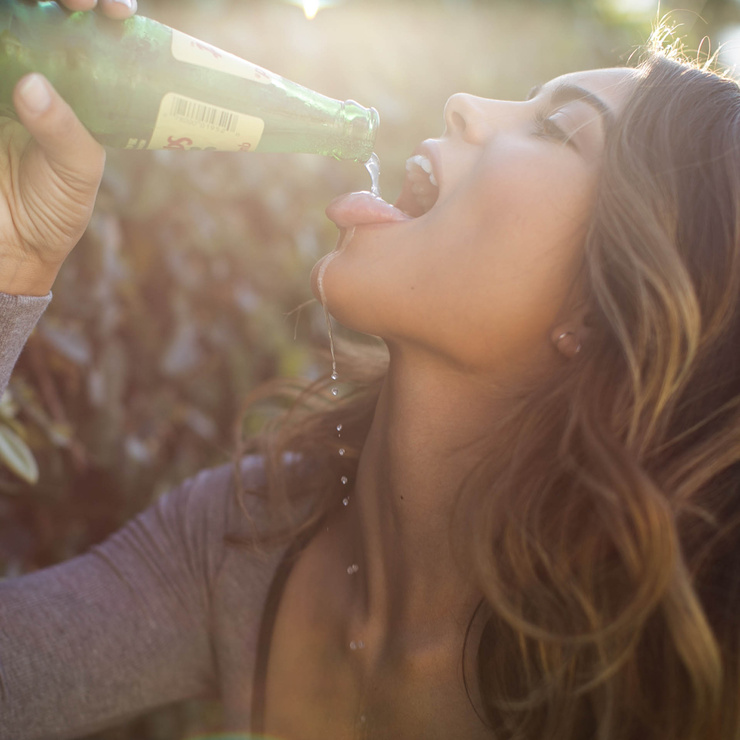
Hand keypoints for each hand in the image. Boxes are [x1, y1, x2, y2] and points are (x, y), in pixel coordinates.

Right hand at [0, 0, 136, 295]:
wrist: (14, 243)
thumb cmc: (54, 204)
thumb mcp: (77, 170)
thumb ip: (65, 131)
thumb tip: (32, 84)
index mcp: (69, 81)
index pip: (84, 26)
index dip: (102, 5)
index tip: (117, 12)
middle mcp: (27, 62)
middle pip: (37, 6)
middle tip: (81, 1)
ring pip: (6, 16)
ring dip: (20, 4)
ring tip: (53, 8)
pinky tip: (3, 32)